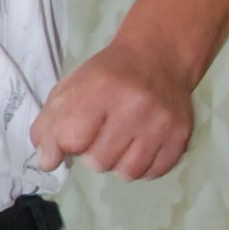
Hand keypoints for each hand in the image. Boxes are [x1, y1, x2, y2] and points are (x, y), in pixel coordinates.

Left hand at [31, 39, 196, 180]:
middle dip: (93, 153)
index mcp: (100, 88)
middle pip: (99, 162)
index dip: (65, 143)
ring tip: (120, 142)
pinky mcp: (180, 135)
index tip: (70, 136)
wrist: (158, 56)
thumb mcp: (69, 88)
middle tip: (100, 134)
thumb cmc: (107, 75)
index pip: (71, 139)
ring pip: (127, 172)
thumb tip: (48, 162)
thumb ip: (49, 125)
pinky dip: (142, 166)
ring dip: (118, 163)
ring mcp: (160, 122)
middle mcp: (134, 105)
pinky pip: (153, 173)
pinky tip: (140, 145)